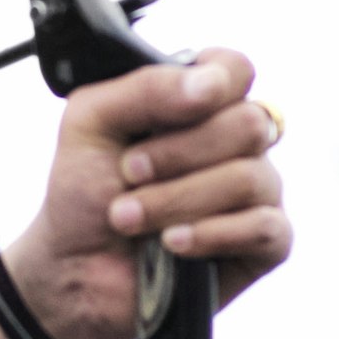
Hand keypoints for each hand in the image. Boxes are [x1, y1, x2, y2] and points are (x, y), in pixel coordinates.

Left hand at [6, 48, 290, 338]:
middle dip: (178, 154)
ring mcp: (256, 193)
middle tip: (127, 173)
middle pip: (249, 124)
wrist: (73, 268)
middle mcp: (237, 144)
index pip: (236, 69)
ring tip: (128, 218)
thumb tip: (213, 83)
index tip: (169, 110)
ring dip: (177, 199)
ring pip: (250, 178)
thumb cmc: (85, 191)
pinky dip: (212, 234)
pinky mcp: (264, 244)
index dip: (214, 83)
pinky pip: (266, 227)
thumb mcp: (90, 123)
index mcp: (200, 104)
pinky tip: (172, 243)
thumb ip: (145, 88)